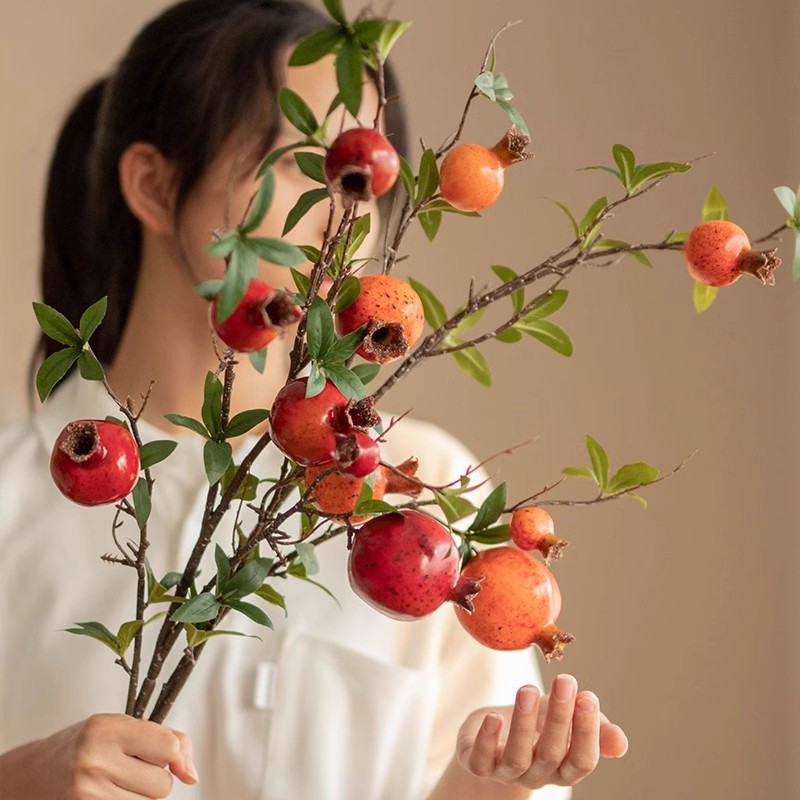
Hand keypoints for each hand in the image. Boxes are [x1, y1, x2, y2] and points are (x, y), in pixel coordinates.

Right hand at [0, 713, 197, 798]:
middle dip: (152, 778)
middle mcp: (95, 761)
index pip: (169, 746)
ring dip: (140, 797)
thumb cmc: (83, 746)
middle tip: (127, 768)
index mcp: (107, 729)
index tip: (159, 753)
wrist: (32, 774)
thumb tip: (192, 774)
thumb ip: (165, 740)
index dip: (170, 753)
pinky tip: (109, 796)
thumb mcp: (121, 727)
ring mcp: (88, 794)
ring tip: (116, 783)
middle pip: (162, 784)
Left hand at [455, 674, 627, 791]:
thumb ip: (594, 729)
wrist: (496, 732)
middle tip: (565, 681)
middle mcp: (537, 774)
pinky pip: (481, 762)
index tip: (588, 696)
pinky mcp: (477, 764)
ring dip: (523, 724)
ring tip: (527, 689)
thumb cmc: (540, 723)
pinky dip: (487, 741)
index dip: (586, 732)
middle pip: (551, 754)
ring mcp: (506, 772)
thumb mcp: (567, 720)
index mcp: (563, 767)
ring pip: (517, 757)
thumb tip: (621, 743)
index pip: (581, 760)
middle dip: (559, 717)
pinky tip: (493, 716)